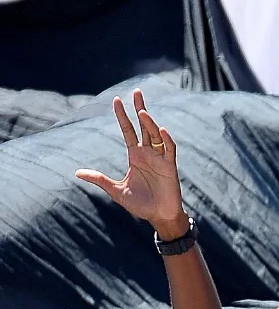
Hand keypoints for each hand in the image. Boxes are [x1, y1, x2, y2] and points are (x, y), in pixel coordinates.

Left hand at [75, 90, 187, 235]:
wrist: (159, 216)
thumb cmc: (140, 204)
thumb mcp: (116, 190)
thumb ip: (99, 179)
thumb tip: (77, 172)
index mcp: (135, 156)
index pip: (128, 131)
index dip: (122, 116)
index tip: (116, 101)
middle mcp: (148, 153)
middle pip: (144, 126)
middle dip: (140, 109)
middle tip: (136, 92)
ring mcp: (160, 159)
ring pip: (155, 135)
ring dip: (150, 123)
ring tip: (142, 112)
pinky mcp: (170, 167)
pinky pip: (169, 150)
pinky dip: (166, 140)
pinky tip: (161, 131)